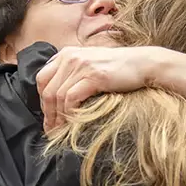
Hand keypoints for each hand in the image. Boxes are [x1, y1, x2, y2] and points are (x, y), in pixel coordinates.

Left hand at [36, 46, 161, 131]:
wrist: (143, 64)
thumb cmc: (118, 68)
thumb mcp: (90, 63)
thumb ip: (73, 72)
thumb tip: (58, 96)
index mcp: (66, 54)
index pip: (42, 79)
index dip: (42, 101)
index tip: (48, 117)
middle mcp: (69, 57)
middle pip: (46, 89)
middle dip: (47, 113)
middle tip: (51, 129)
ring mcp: (80, 65)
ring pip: (57, 96)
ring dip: (57, 117)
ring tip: (60, 131)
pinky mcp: (92, 76)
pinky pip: (70, 98)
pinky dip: (69, 113)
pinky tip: (73, 123)